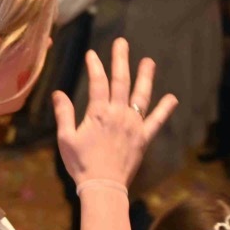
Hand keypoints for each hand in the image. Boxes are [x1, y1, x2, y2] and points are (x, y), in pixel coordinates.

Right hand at [53, 38, 176, 188]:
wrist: (103, 186)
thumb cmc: (81, 164)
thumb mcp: (65, 139)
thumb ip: (64, 114)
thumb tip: (58, 93)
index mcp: (98, 113)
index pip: (97, 82)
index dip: (95, 66)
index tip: (92, 54)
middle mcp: (118, 114)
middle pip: (121, 82)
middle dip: (120, 60)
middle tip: (122, 43)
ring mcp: (134, 125)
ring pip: (141, 95)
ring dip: (145, 77)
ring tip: (148, 61)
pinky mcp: (143, 138)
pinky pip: (157, 121)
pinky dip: (165, 109)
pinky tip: (172, 98)